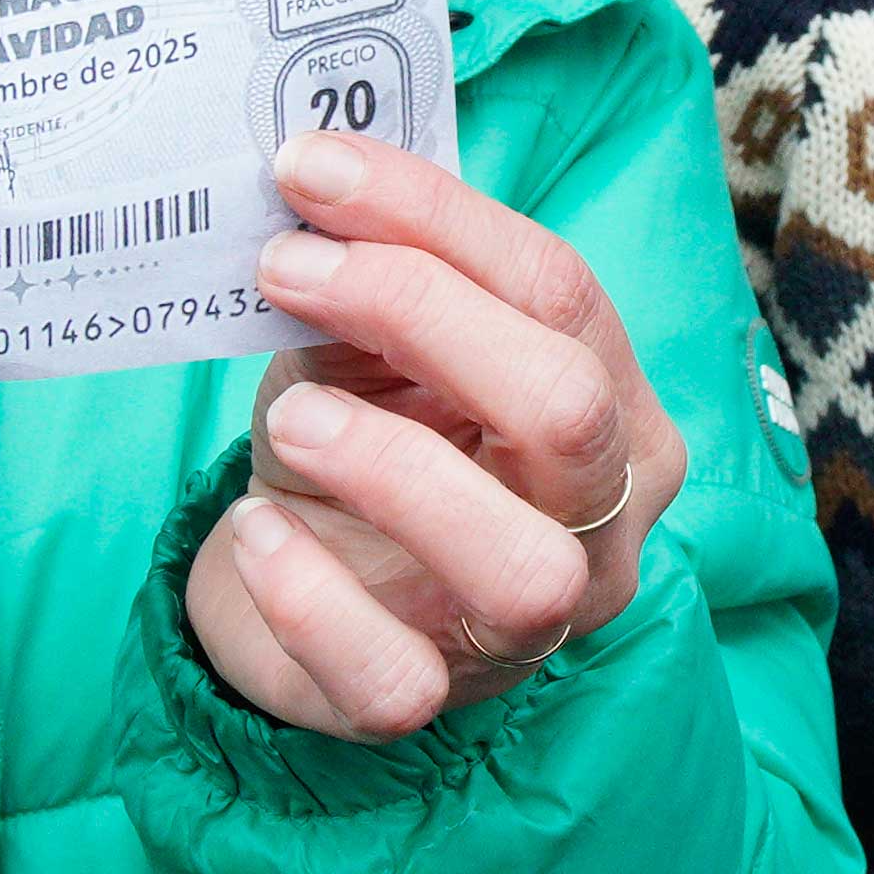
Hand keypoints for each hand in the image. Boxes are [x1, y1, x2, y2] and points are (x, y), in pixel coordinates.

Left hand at [186, 132, 689, 742]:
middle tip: (288, 272)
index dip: (431, 218)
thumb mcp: (372, 343)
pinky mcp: (432, 703)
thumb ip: (370, 272)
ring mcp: (530, 628)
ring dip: (391, 469)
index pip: (560, 290)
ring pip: (518, 565)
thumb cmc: (361, 436)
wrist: (294, 576)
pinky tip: (257, 533)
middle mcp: (604, 519)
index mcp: (615, 405)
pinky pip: (395, 677)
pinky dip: (312, 600)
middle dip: (420, 315)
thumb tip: (317, 182)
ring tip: (293, 419)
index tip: (308, 170)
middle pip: (566, 406)